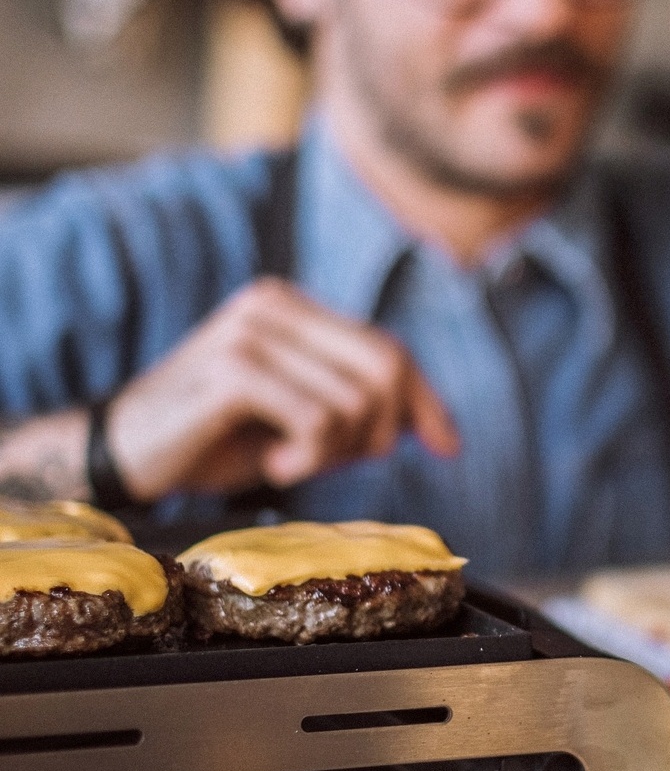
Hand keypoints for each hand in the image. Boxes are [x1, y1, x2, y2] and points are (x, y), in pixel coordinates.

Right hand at [107, 278, 460, 500]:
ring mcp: (251, 332)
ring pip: (357, 402)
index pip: (389, 350)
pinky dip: (307, 459)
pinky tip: (271, 464)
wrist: (119, 455)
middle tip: (329, 461)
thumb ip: (356, 409)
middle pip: (386, 370)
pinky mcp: (235, 370)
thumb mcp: (297, 419)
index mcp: (291, 308)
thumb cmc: (212, 441)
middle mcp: (272, 306)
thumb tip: (437, 430)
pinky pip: (318, 421)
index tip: (449, 447)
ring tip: (287, 460)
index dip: (426, 402)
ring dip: (334, 453)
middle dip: (381, 431)